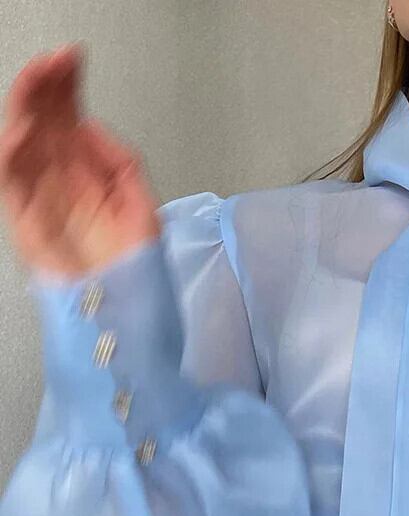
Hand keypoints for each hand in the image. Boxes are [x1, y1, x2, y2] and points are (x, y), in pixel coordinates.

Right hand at [0, 41, 160, 278]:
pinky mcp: (23, 221)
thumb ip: (121, 162)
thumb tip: (89, 126)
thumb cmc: (136, 267)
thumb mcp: (141, 204)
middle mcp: (57, 179)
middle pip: (42, 120)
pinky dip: (10, 154)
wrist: (128, 312)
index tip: (72, 57)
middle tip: (54, 60)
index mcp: (84, 172)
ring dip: (27, 107)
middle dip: (45, 86)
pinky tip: (23, 131)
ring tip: (39, 81)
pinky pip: (8, 182)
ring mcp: (38, 197)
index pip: (67, 117)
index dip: (66, 86)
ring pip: (20, 140)